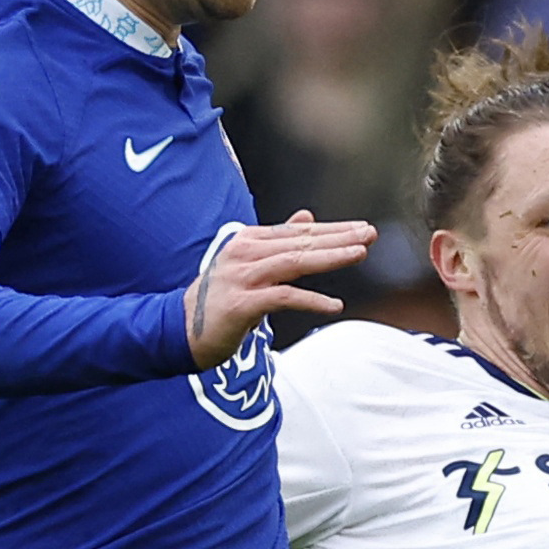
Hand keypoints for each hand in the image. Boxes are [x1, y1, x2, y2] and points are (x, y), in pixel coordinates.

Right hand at [187, 211, 372, 366]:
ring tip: (359, 254)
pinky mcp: (241, 303)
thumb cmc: (218, 301)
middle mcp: (245, 252)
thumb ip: (277, 243)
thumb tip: (307, 218)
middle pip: (300, 242)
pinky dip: (311, 300)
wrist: (178, 331)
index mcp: (249, 241)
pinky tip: (334, 305)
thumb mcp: (248, 266)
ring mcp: (241, 276)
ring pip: (294, 262)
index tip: (362, 228)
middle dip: (339, 237)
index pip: (298, 232)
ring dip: (330, 257)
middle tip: (370, 233)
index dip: (332, 229)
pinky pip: (283, 297)